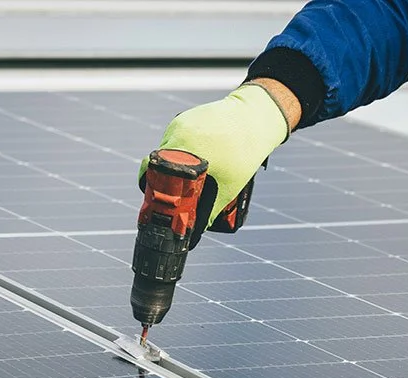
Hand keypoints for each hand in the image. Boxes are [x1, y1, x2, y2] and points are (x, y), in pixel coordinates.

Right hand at [140, 82, 293, 225]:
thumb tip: (195, 232)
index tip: (157, 203)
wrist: (256, 115)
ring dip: (174, 167)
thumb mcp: (229, 186)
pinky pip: (174, 141)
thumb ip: (209, 210)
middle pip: (157, 165)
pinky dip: (182, 153)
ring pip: (165, 153)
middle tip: (174, 195)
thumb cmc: (246, 151)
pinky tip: (199, 158)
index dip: (151, 191)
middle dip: (164, 182)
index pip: (151, 173)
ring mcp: (179, 124)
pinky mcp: (184, 118)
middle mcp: (176, 134)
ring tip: (193, 175)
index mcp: (184, 149)